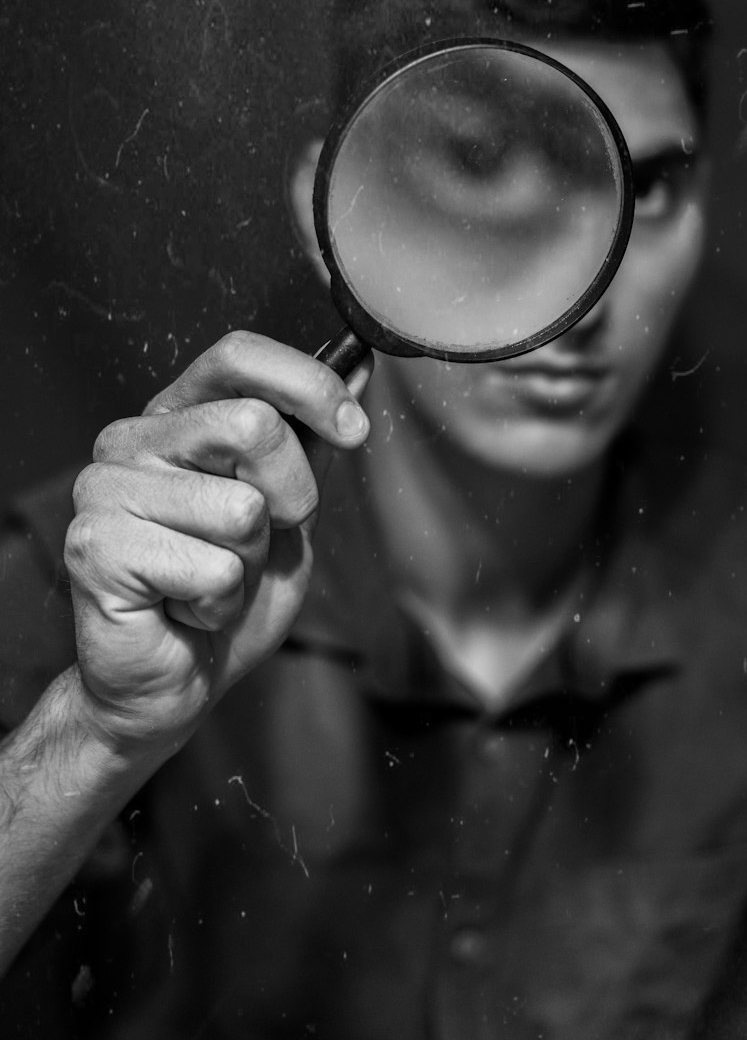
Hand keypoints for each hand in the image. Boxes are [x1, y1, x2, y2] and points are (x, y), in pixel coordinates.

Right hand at [65, 331, 372, 756]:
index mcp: (178, 417)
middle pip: (253, 424)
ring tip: (208, 581)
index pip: (238, 357)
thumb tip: (357, 375)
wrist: (174, 682)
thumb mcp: (288, 513)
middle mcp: (133, 440)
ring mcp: (104, 489)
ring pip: (240, 508)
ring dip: (247, 563)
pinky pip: (211, 569)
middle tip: (260, 542)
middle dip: (290, 496)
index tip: (353, 429)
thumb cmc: (225, 596)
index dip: (309, 384)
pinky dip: (217, 603)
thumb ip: (311, 446)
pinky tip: (182, 608)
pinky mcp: (95, 548)